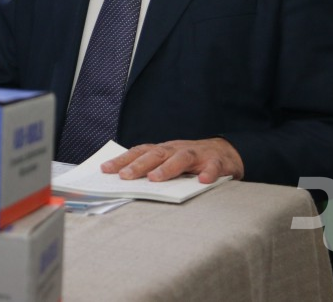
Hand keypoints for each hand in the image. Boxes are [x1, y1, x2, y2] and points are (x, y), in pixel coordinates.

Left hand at [100, 138, 244, 183]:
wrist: (227, 152)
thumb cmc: (192, 161)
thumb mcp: (170, 162)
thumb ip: (153, 169)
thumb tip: (125, 182)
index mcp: (164, 150)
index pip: (139, 152)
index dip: (122, 160)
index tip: (105, 170)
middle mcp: (177, 149)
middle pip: (156, 154)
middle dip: (139, 165)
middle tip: (125, 177)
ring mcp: (197, 154)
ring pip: (181, 158)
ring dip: (167, 168)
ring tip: (155, 178)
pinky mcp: (217, 161)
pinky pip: (213, 167)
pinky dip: (208, 173)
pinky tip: (202, 181)